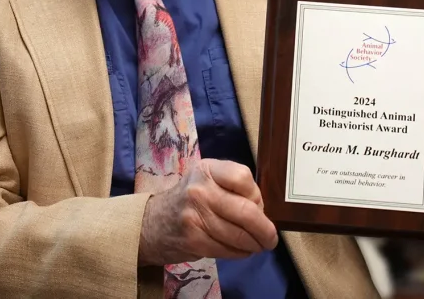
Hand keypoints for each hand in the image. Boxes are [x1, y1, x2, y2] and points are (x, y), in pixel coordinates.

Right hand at [138, 159, 278, 266]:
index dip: (257, 195)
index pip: (243, 177)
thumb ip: (232, 187)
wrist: (152, 223)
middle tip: (271, 238)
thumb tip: (263, 210)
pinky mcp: (193, 240)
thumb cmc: (189, 200)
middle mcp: (199, 190)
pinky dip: (240, 253)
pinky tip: (241, 250)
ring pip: (238, 234)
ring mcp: (195, 215)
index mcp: (207, 169)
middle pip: (245, 210)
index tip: (259, 206)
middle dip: (264, 229)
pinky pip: (227, 249)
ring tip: (258, 245)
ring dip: (254, 244)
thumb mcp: (206, 180)